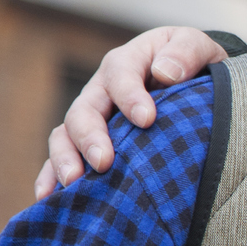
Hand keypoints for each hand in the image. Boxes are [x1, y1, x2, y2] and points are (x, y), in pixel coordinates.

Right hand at [34, 26, 228, 197]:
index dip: (130, 96)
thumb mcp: (198, 46)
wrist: (191, 81)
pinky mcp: (88, 144)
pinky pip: (63, 158)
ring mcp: (92, 118)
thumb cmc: (193, 63)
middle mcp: (101, 91)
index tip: (147, 120)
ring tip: (73, 183)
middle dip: (90, 137)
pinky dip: (51, 177)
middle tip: (104, 162)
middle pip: (84, 110)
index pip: (120, 75)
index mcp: (126, 63)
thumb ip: (187, 51)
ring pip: (65, 135)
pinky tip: (48, 198)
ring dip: (66, 158)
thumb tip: (165, 72)